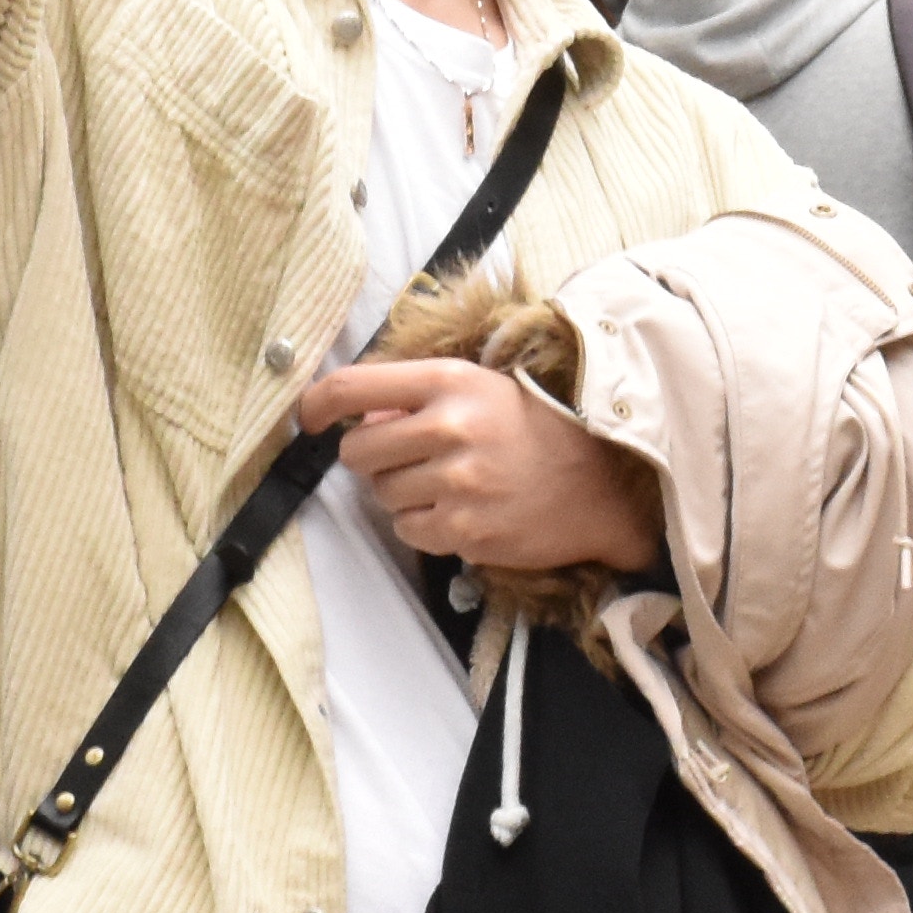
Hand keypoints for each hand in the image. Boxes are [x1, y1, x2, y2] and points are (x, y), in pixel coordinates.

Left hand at [300, 358, 664, 577]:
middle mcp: (450, 427)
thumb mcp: (483, 388)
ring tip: (452, 481)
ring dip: (403, 492)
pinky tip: (462, 509)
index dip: (318, 403)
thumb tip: (360, 417)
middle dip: (374, 457)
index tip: (310, 417)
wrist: (602, 483)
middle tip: (413, 456)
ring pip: (382, 495)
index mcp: (450, 381)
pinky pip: (408, 530)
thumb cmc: (537, 428)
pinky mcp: (464, 530)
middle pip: (358, 452)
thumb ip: (418, 397)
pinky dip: (425, 524)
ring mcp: (457, 482)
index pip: (353, 387)